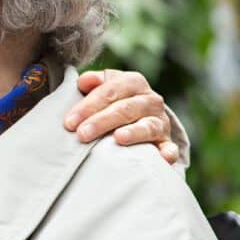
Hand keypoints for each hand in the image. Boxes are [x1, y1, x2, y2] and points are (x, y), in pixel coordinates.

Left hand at [65, 69, 179, 163]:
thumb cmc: (114, 100)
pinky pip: (170, 147)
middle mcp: (150, 100)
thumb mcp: (105, 86)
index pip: (109, 91)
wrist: (142, 114)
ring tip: (118, 138)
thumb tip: (84, 81)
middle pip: (125, 109)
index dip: (88, 106)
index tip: (69, 122)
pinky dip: (168, 152)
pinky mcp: (166, 142)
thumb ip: (94, 82)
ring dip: (133, 132)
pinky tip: (162, 158)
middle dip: (101, 121)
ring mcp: (160, 121)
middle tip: (81, 134)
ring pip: (147, 126)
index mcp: (133, 82)